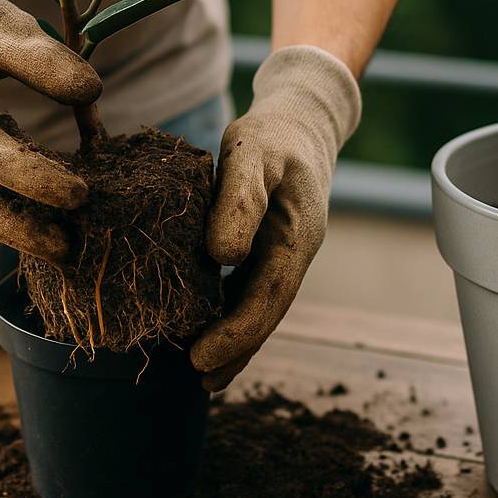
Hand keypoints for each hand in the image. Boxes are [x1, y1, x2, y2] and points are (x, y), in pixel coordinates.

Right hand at [0, 0, 100, 258]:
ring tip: (66, 244)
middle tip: (72, 250)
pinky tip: (43, 216)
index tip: (84, 194)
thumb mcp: (0, 25)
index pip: (0, 163)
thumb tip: (95, 93)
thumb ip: (44, 59)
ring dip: (16, 229)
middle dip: (24, 233)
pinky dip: (4, 206)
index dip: (42, 182)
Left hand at [191, 46, 360, 389]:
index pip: (267, 298)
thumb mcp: (252, 153)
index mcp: (296, 237)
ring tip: (201, 374)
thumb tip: (222, 255)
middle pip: (266, 312)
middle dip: (236, 350)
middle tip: (198, 379)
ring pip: (259, 306)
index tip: (201, 360)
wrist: (300, 118)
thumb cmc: (271, 133)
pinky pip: (251, 289)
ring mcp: (283, 253)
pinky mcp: (268, 248)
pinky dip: (230, 313)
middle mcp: (294, 253)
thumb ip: (239, 200)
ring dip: (235, 341)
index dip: (237, 334)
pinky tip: (204, 329)